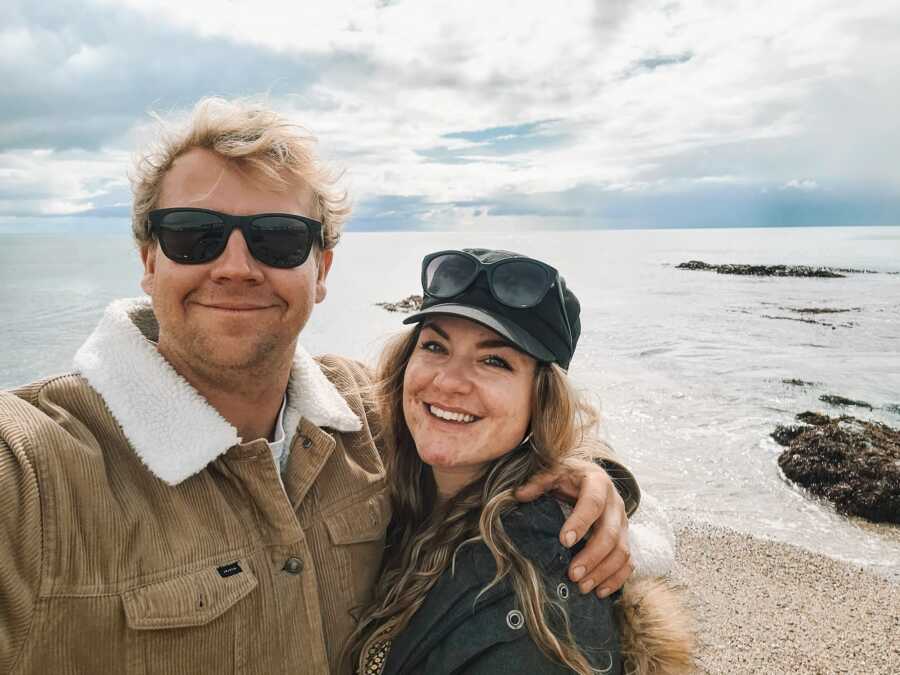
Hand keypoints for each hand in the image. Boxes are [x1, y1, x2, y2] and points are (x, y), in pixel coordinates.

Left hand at [515, 458, 632, 597]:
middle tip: (572, 575)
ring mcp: (623, 523)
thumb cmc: (568, 475)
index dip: (580, 523)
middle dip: (592, 557)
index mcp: (598, 482)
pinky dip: (616, 578)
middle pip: (610, 534)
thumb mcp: (553, 471)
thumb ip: (538, 482)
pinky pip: (628, 562)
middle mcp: (615, 503)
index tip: (564, 541)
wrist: (590, 475)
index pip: (593, 503)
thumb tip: (519, 495)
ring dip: (603, 572)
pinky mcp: (625, 538)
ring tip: (582, 587)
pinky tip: (599, 591)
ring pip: (622, 551)